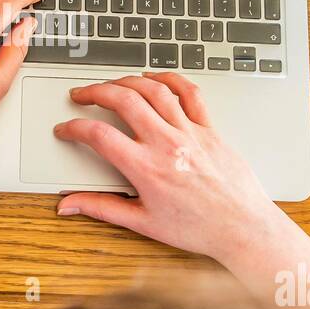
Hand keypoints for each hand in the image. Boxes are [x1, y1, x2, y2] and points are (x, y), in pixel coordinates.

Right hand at [53, 73, 285, 264]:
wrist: (242, 227)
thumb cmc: (199, 228)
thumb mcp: (143, 222)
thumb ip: (101, 208)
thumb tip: (70, 205)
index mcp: (147, 169)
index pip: (99, 135)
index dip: (74, 128)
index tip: (66, 129)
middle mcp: (167, 144)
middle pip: (123, 100)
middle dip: (95, 91)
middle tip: (82, 95)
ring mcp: (190, 132)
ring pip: (153, 90)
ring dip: (127, 80)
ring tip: (112, 84)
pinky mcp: (209, 129)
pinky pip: (189, 93)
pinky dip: (169, 80)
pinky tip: (155, 79)